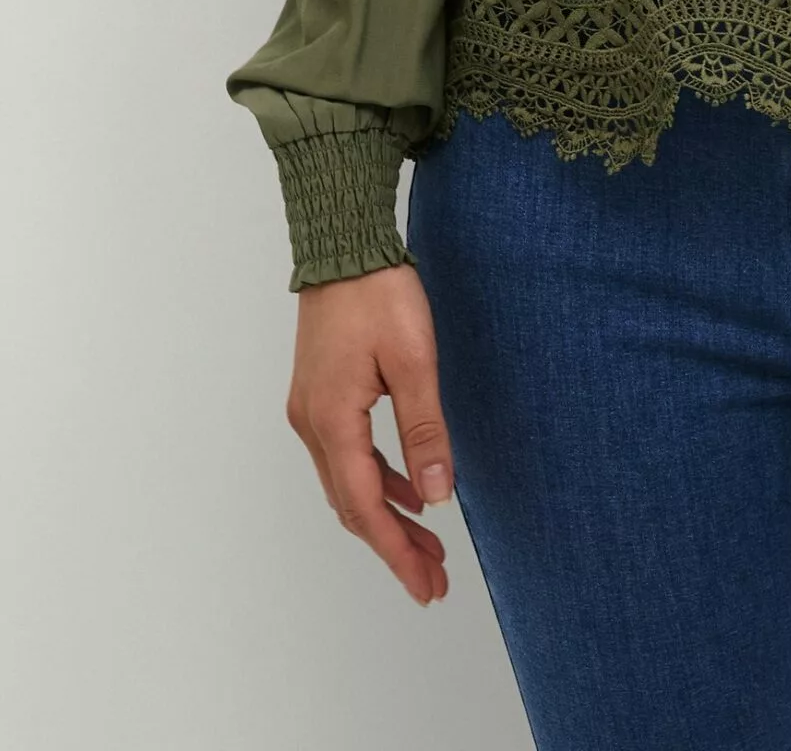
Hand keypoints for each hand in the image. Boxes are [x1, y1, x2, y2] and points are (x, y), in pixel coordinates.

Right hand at [287, 261, 454, 603]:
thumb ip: (424, 428)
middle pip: (354, 506)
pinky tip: (406, 489)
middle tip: (433, 581)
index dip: (397, 551)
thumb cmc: (378, 293)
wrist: (343, 247)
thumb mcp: (413, 360)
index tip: (425, 586)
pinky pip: (348, 457)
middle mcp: (312, 425)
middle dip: (394, 546)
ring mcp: (311, 411)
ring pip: (349, 485)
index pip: (366, 508)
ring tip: (428, 546)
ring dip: (386, 517)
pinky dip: (377, 481)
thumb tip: (436, 492)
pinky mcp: (320, 397)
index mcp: (332, 421)